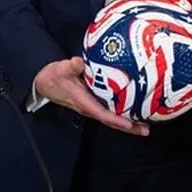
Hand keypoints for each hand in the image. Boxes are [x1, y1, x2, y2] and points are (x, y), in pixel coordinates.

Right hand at [33, 56, 148, 135]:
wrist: (45, 83)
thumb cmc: (54, 77)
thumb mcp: (60, 69)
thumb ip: (70, 66)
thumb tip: (79, 61)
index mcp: (84, 102)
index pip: (102, 114)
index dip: (116, 120)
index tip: (130, 124)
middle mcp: (90, 108)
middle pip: (112, 121)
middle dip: (129, 127)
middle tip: (146, 130)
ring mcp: (93, 107)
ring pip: (112, 118)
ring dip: (129, 123)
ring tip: (145, 125)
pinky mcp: (94, 103)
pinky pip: (110, 112)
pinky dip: (123, 114)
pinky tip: (134, 111)